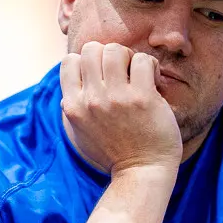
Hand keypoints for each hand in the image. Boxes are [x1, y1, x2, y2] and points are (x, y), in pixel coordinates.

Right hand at [60, 42, 182, 174]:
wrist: (140, 173)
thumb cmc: (113, 152)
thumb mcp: (80, 131)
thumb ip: (73, 105)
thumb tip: (72, 78)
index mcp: (73, 106)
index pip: (69, 60)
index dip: (87, 62)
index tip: (102, 76)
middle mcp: (91, 100)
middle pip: (92, 49)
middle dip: (108, 55)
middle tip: (122, 73)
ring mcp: (116, 98)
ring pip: (116, 49)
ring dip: (129, 57)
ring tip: (138, 75)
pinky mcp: (142, 98)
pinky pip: (142, 60)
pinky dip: (150, 66)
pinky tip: (153, 82)